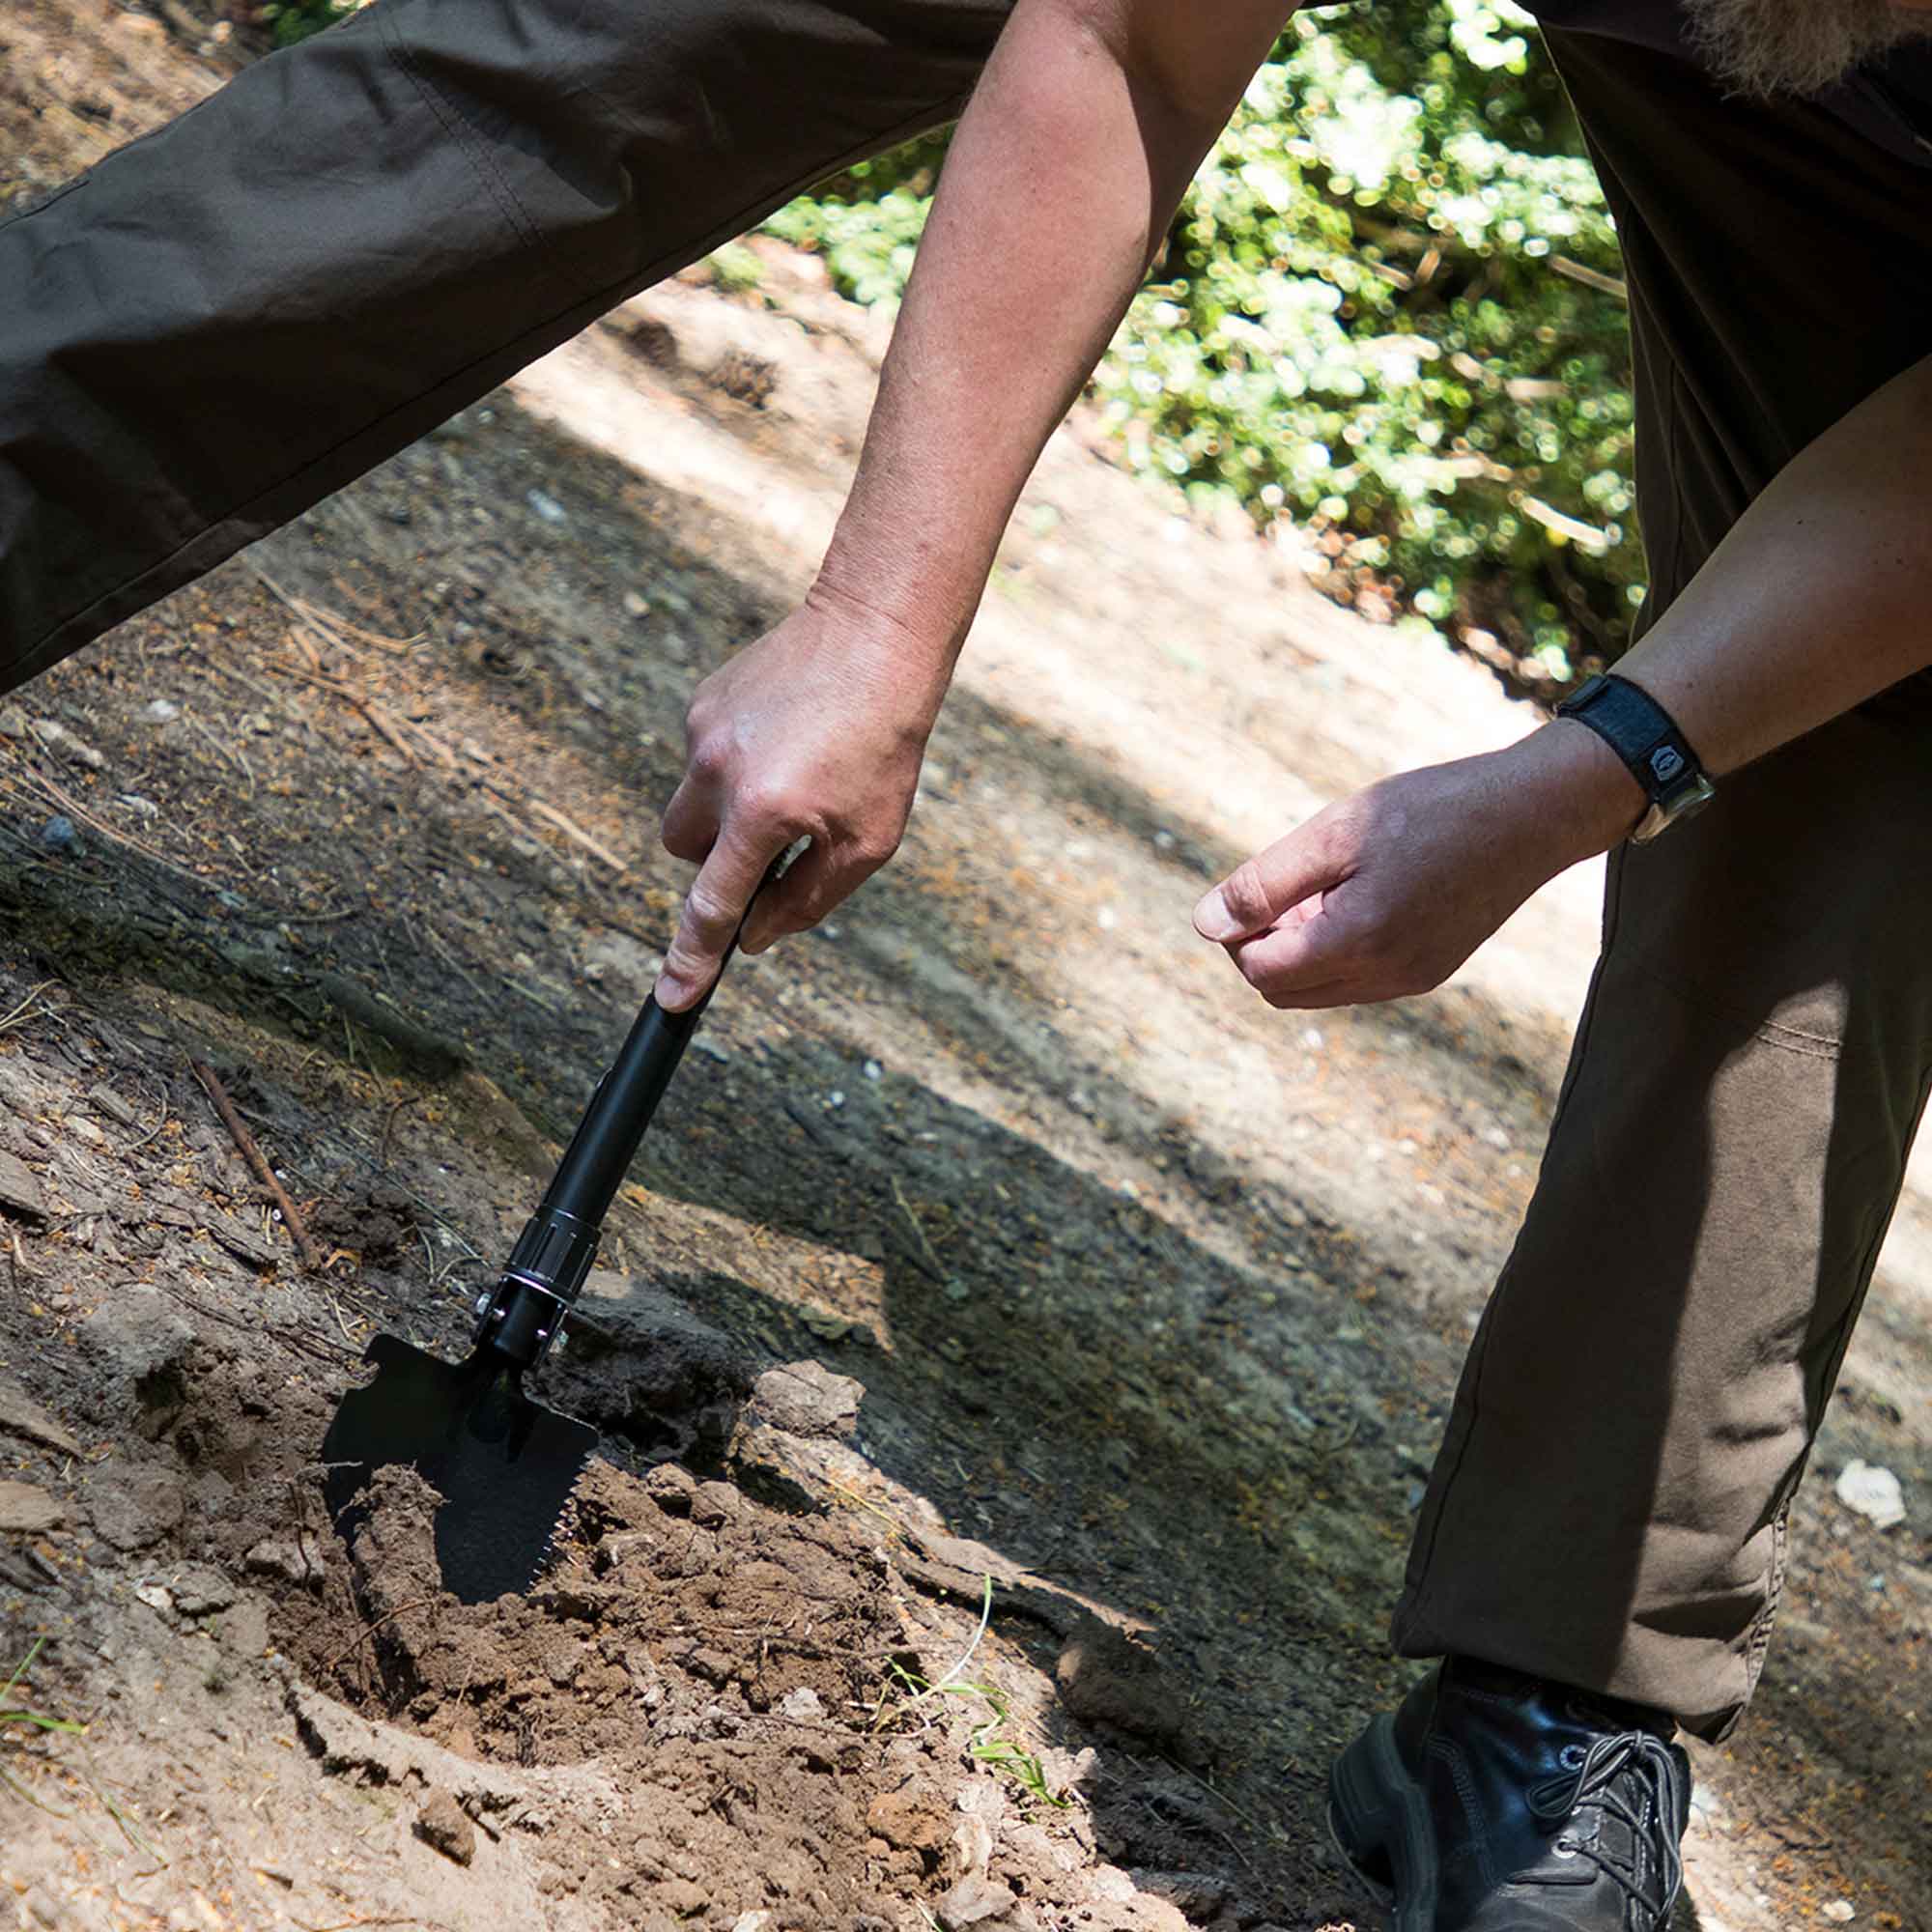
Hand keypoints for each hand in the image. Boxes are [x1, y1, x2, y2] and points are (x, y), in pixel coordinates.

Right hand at [654, 587, 951, 1010]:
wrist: (874, 635)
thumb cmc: (885, 746)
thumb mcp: (870, 838)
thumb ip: (809, 897)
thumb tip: (754, 937)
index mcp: (764, 812)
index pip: (713, 905)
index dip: (693, 959)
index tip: (673, 999)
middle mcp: (719, 772)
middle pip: (683, 854)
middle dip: (715, 862)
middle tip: (773, 843)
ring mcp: (702, 733)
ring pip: (690, 807)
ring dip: (726, 813)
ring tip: (792, 777)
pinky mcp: (701, 703)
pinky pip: (704, 760)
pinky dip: (735, 766)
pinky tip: (788, 739)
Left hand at [1192, 724, 1641, 1009]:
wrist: (1532, 814)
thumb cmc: (1429, 810)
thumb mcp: (1334, 834)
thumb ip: (1263, 883)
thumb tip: (1204, 924)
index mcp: (1358, 943)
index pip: (1260, 972)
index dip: (1237, 934)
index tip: (1250, 888)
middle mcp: (1386, 977)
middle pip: (1284, 992)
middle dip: (1262, 947)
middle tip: (1280, 887)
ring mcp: (1413, 979)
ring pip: (1320, 990)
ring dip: (1299, 949)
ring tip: (1321, 885)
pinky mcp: (1431, 970)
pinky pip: (1358, 980)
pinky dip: (1336, 950)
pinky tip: (1354, 896)